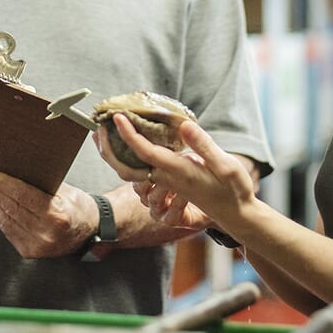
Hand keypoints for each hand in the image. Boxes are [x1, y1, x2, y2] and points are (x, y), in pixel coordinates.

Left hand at [0, 169, 95, 257]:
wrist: (89, 232)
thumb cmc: (78, 206)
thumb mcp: (65, 190)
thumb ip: (41, 183)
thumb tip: (12, 169)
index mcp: (57, 215)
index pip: (21, 195)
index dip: (0, 183)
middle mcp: (45, 233)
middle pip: (10, 207)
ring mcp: (36, 245)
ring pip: (5, 220)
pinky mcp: (29, 251)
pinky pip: (7, 230)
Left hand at [95, 114, 255, 235]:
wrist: (236, 215)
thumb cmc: (233, 189)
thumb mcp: (226, 165)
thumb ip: (203, 145)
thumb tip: (183, 125)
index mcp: (178, 172)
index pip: (145, 152)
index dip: (129, 134)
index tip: (117, 117)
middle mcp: (167, 179)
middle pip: (127, 168)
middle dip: (109, 149)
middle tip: (96, 128)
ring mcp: (166, 183)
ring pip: (130, 172)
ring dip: (114, 155)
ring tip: (104, 134)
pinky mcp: (169, 183)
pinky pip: (139, 174)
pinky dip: (126, 159)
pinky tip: (126, 147)